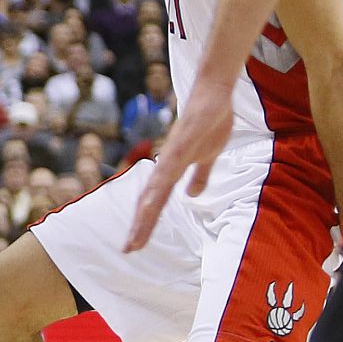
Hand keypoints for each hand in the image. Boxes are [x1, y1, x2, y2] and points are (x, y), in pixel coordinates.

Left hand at [125, 82, 233, 251]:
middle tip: (128, 249)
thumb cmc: (209, 122)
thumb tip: (193, 196)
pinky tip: (156, 194)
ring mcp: (172, 153)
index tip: (135, 246)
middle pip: (150, 201)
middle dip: (140, 226)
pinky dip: (162, 181)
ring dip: (146, 211)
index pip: (155, 203)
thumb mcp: (207, 157)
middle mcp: (166, 165)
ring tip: (136, 232)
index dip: (144, 224)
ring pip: (156, 187)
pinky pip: (171, 164)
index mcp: (171, 171)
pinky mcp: (182, 141)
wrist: (214, 93)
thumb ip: (199, 176)